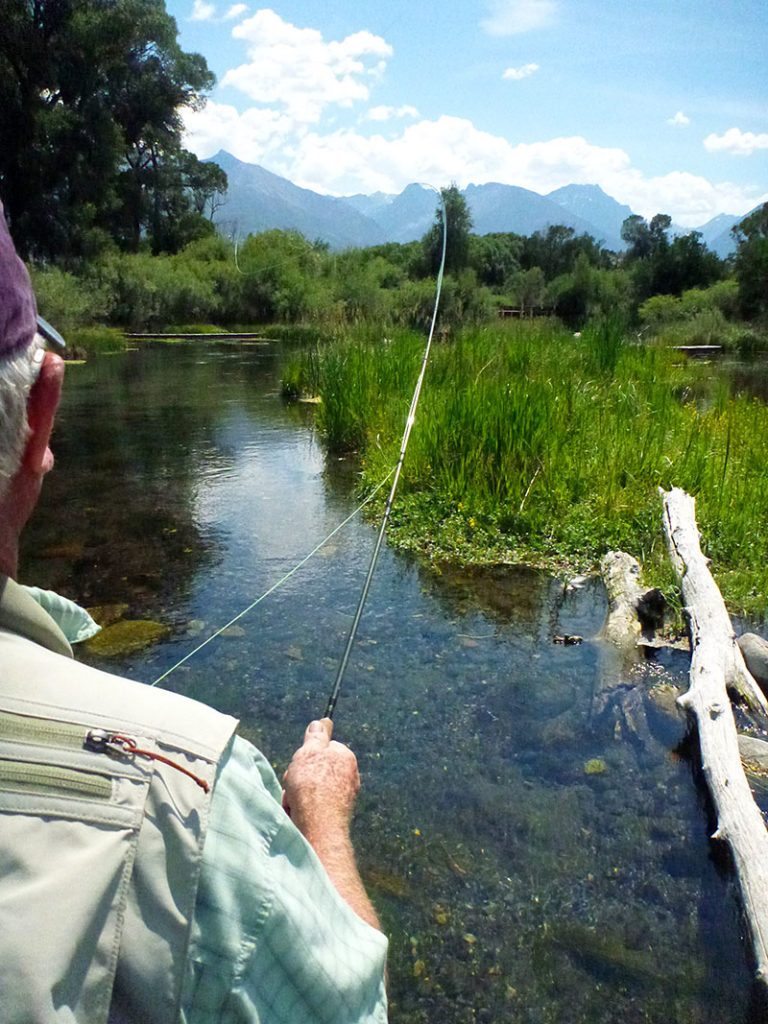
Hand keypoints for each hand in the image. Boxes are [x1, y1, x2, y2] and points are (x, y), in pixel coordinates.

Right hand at [282, 719, 359, 838]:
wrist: (318, 825)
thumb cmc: (312, 784)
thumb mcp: (309, 751)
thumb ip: (315, 737)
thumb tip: (320, 723)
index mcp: (346, 757)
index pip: (323, 748)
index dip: (307, 754)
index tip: (300, 761)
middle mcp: (348, 777)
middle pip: (314, 770)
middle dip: (298, 777)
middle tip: (293, 783)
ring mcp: (342, 798)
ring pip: (309, 790)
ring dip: (296, 795)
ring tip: (294, 802)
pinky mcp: (334, 816)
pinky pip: (311, 807)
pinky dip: (300, 809)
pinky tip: (297, 814)